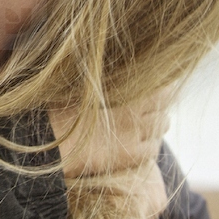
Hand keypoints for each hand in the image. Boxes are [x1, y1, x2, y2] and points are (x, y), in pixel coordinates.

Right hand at [51, 86, 174, 178]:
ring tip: (146, 117)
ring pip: (161, 126)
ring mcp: (135, 137)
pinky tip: (142, 138)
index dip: (164, 85)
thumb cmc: (60, 109)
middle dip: (160, 102)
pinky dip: (152, 141)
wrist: (54, 143)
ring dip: (157, 120)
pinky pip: (154, 148)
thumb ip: (106, 78)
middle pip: (163, 107)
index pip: (161, 88)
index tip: (161, 81)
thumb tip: (111, 62)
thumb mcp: (82, 85)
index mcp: (126, 95)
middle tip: (151, 99)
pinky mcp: (131, 156)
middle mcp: (136, 116)